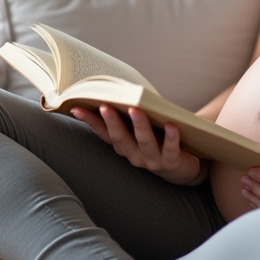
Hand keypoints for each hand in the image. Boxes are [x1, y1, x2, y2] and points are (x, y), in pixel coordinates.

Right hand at [71, 104, 208, 185]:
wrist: (184, 169)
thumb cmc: (159, 142)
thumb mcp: (141, 130)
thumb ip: (130, 117)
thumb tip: (116, 91)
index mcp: (124, 146)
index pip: (104, 133)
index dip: (90, 121)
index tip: (76, 107)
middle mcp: (134, 156)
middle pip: (121, 138)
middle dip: (112, 121)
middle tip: (104, 105)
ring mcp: (152, 161)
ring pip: (144, 142)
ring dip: (139, 125)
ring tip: (136, 109)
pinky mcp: (172, 163)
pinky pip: (171, 149)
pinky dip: (171, 137)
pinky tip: (172, 125)